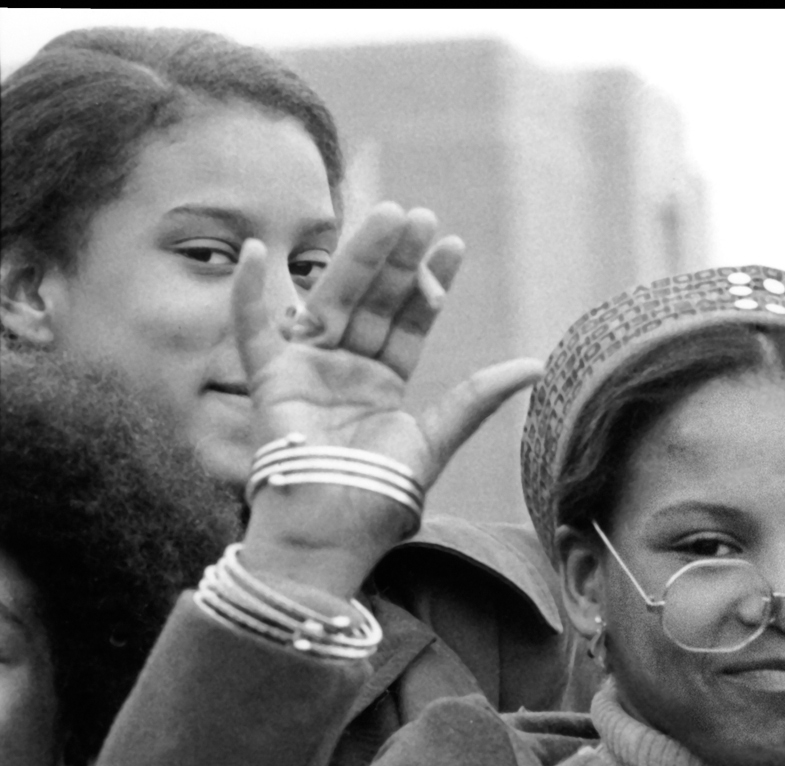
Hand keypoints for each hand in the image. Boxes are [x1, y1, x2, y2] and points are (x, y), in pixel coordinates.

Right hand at [233, 202, 542, 600]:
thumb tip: (536, 365)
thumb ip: (477, 399)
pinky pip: (250, 330)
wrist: (332, 533)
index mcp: (383, 384)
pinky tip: (252, 252)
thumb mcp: (436, 440)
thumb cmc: (381, 497)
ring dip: (354, 257)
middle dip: (397, 259)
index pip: (410, 321)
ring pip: (331, 300)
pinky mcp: (267, 381)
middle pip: (373, 301)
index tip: (453, 244)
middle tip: (420, 214)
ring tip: (385, 217)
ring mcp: (305, 370)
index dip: (430, 283)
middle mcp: (344, 370)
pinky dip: (248, 294)